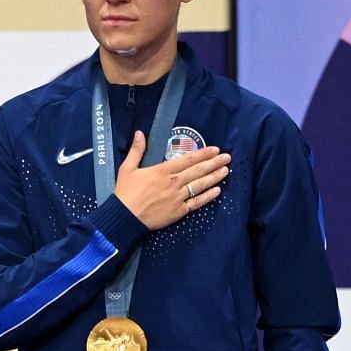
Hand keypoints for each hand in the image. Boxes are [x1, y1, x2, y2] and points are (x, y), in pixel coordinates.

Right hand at [113, 130, 229, 230]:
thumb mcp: (127, 169)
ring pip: (200, 185)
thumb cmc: (124, 193)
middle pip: (198, 170)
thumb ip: (136, 150)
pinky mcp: (178, 212)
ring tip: (226, 171)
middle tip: (227, 157)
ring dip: (215, 177)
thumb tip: (140, 133)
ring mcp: (177, 197)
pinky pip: (196, 203)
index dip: (203, 153)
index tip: (215, 149)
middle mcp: (174, 182)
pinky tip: (217, 191)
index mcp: (163, 171)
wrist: (123, 218)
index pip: (188, 159)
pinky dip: (208, 196)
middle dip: (214, 163)